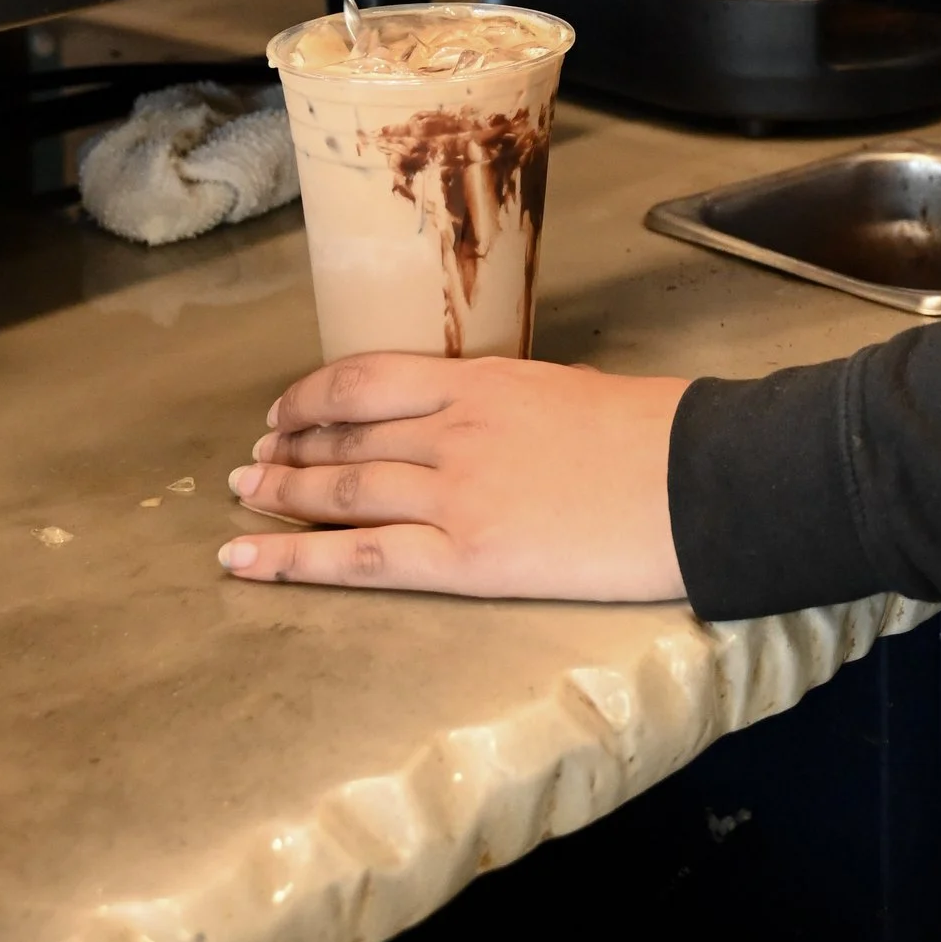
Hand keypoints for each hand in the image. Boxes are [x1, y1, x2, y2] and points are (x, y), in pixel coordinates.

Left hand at [218, 353, 689, 600]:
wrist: (700, 481)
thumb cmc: (655, 433)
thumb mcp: (568, 391)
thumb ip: (507, 407)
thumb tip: (478, 426)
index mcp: (481, 381)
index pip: (365, 380)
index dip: (311, 398)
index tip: (285, 413)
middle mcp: (452, 431)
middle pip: (342, 437)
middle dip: (287, 451)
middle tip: (248, 465)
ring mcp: (454, 494)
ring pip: (339, 491)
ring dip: (279, 496)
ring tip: (240, 501)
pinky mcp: (466, 557)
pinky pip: (359, 558)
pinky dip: (291, 560)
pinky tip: (245, 560)